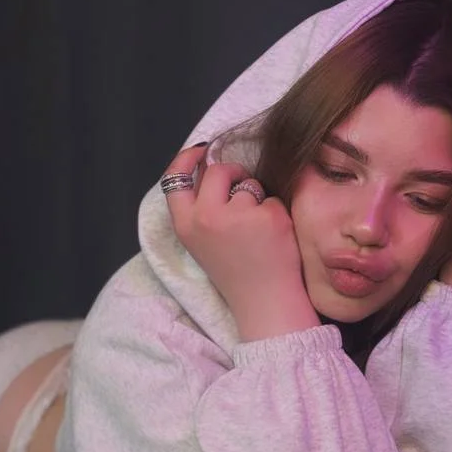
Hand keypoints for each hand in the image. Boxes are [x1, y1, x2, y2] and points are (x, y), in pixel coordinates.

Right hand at [161, 144, 318, 339]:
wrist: (264, 301)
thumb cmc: (236, 269)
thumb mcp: (204, 240)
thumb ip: (201, 207)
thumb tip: (209, 165)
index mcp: (186, 225)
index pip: (176, 179)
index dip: (187, 158)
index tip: (201, 149)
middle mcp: (206, 218)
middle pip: (218, 171)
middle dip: (234, 175)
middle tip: (244, 197)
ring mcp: (237, 217)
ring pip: (249, 185)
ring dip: (257, 201)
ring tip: (256, 234)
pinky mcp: (268, 218)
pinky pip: (272, 199)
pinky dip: (276, 214)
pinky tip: (273, 239)